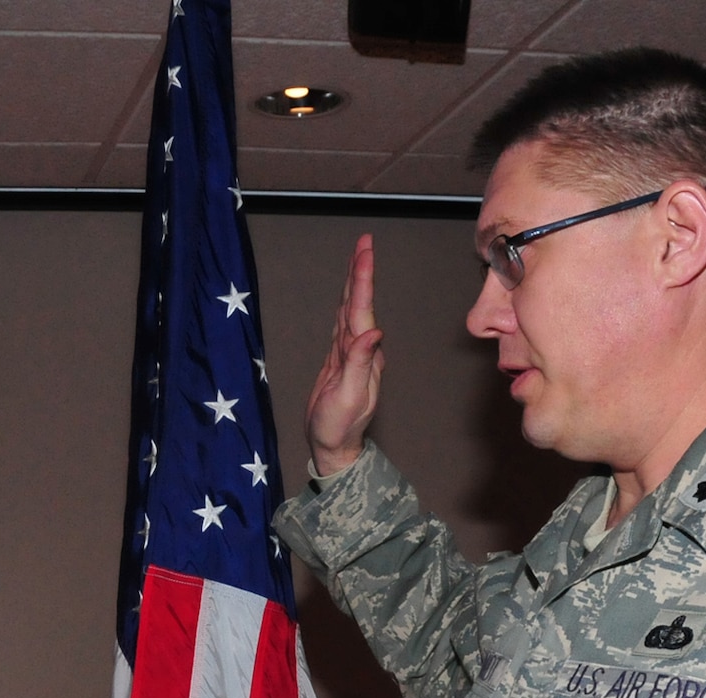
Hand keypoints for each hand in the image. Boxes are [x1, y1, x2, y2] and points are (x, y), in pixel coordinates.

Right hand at [304, 233, 383, 475]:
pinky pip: (343, 325)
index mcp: (363, 355)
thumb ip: (359, 364)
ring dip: (355, 284)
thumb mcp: (349, 397)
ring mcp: (350, 355)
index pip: (363, 310)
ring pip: (352, 311)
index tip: (365, 252)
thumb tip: (373, 331)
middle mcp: (360, 350)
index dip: (363, 279)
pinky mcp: (339, 361)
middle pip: (360, 303)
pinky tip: (348, 296)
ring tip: (358, 259)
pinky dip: (346, 306)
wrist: (332, 446)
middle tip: (364, 243)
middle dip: (361, 272)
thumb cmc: (339, 426)